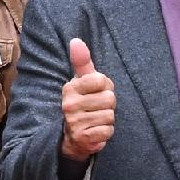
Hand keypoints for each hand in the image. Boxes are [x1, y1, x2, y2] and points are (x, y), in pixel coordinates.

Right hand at [58, 37, 116, 162]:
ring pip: (109, 116)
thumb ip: (82, 61)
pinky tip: (96, 131)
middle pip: (109, 99)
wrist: (72, 135)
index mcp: (70, 88)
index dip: (105, 87)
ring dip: (107, 119)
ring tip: (96, 119)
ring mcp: (74, 122)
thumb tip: (76, 40)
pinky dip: (105, 132)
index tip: (96, 92)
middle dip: (109, 105)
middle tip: (97, 108)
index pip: (101, 80)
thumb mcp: (82, 81)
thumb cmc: (83, 102)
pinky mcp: (82, 138)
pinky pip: (107, 131)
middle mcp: (69, 105)